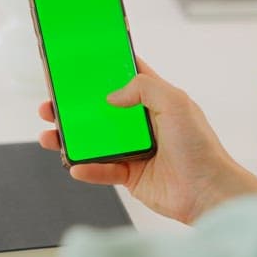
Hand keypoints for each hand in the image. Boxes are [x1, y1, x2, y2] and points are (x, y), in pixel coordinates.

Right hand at [39, 59, 256, 223]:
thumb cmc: (199, 146)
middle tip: (52, 103)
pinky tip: (74, 164)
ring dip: (71, 138)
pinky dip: (86, 168)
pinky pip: (102, 170)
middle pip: (101, 110)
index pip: (126, 78)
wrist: (207, 191)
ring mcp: (135, 150)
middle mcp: (143, 123)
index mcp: (155, 100)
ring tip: (49, 135)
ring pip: (95, 141)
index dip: (104, 70)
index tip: (78, 64)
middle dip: (75, 107)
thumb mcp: (175, 102)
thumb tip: (112, 95)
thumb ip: (144, 87)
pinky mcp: (131, 175)